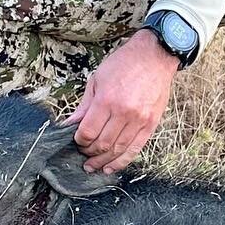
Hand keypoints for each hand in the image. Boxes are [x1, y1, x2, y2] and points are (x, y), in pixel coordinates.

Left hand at [67, 30, 177, 172]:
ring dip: (102, 161)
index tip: (76, 140)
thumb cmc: (124, 64)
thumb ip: (84, 106)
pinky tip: (110, 168)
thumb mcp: (97, 80)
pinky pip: (135, 150)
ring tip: (93, 166)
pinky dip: (121, 162)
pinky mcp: (151, 125)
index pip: (88, 132)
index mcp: (107, 100)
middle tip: (83, 153)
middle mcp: (124, 113)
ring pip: (117, 150)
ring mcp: (139, 120)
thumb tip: (70, 124)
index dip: (79, 141)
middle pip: (102, 144)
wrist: (154, 56)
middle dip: (89, 152)